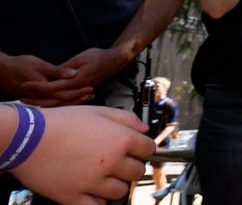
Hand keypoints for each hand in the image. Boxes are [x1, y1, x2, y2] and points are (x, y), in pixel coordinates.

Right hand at [0, 53, 89, 105]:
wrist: (1, 71)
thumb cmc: (20, 64)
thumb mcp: (40, 64)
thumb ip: (58, 71)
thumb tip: (74, 73)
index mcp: (43, 90)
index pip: (65, 95)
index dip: (78, 92)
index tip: (91, 89)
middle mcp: (40, 98)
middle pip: (62, 102)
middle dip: (78, 98)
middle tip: (92, 94)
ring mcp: (35, 100)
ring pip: (57, 104)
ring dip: (71, 101)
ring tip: (85, 97)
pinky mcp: (33, 99)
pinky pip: (50, 102)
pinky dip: (61, 101)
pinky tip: (69, 98)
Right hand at [9, 105, 154, 204]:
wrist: (27, 138)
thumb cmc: (61, 123)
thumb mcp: (98, 111)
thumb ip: (126, 119)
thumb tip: (144, 129)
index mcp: (120, 139)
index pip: (149, 149)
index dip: (143, 148)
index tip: (137, 150)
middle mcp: (110, 162)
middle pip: (138, 172)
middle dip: (131, 167)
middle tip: (119, 163)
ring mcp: (92, 181)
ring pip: (120, 191)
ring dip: (116, 184)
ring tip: (104, 176)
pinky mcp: (73, 196)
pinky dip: (97, 200)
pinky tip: (92, 190)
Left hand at [24, 47, 131, 104]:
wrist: (114, 60)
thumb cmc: (98, 56)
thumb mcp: (80, 58)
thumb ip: (66, 68)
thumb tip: (53, 75)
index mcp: (76, 80)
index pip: (53, 86)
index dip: (38, 86)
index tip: (25, 85)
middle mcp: (78, 89)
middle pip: (55, 99)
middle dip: (38, 99)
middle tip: (23, 99)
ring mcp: (80, 91)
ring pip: (60, 102)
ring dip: (45, 102)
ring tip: (31, 102)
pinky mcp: (82, 90)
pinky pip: (66, 99)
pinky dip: (55, 102)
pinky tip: (47, 102)